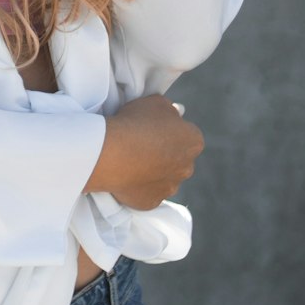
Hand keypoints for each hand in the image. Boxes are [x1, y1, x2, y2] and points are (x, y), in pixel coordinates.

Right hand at [83, 94, 204, 210]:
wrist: (111, 154)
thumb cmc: (134, 123)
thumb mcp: (155, 101)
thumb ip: (169, 109)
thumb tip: (172, 114)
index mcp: (193, 141)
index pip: (187, 135)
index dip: (170, 131)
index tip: (153, 129)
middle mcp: (187, 167)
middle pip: (178, 159)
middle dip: (165, 154)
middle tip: (142, 146)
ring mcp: (170, 187)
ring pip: (164, 178)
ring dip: (153, 172)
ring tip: (131, 161)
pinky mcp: (153, 202)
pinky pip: (148, 193)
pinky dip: (140, 187)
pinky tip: (126, 175)